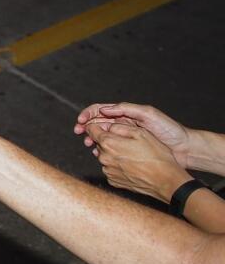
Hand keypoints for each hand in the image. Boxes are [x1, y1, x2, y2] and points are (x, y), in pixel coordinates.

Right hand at [74, 102, 189, 167]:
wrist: (183, 148)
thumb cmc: (169, 130)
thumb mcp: (148, 114)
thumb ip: (127, 109)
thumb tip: (105, 110)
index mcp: (126, 114)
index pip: (101, 110)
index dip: (88, 114)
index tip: (81, 121)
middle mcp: (123, 124)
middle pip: (97, 123)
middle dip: (85, 127)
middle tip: (79, 133)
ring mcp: (125, 138)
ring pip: (102, 137)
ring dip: (92, 139)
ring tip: (89, 144)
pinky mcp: (128, 150)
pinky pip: (110, 149)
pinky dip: (101, 150)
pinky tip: (99, 153)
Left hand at [84, 121, 191, 202]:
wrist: (165, 180)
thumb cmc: (156, 156)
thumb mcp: (141, 133)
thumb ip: (120, 127)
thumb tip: (108, 126)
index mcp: (109, 143)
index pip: (91, 130)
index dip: (97, 126)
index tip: (103, 126)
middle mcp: (104, 158)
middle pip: (100, 144)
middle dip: (109, 141)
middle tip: (127, 142)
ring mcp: (108, 171)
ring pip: (105, 156)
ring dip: (114, 154)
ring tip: (133, 155)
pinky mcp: (113, 181)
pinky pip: (111, 169)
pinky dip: (118, 166)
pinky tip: (132, 166)